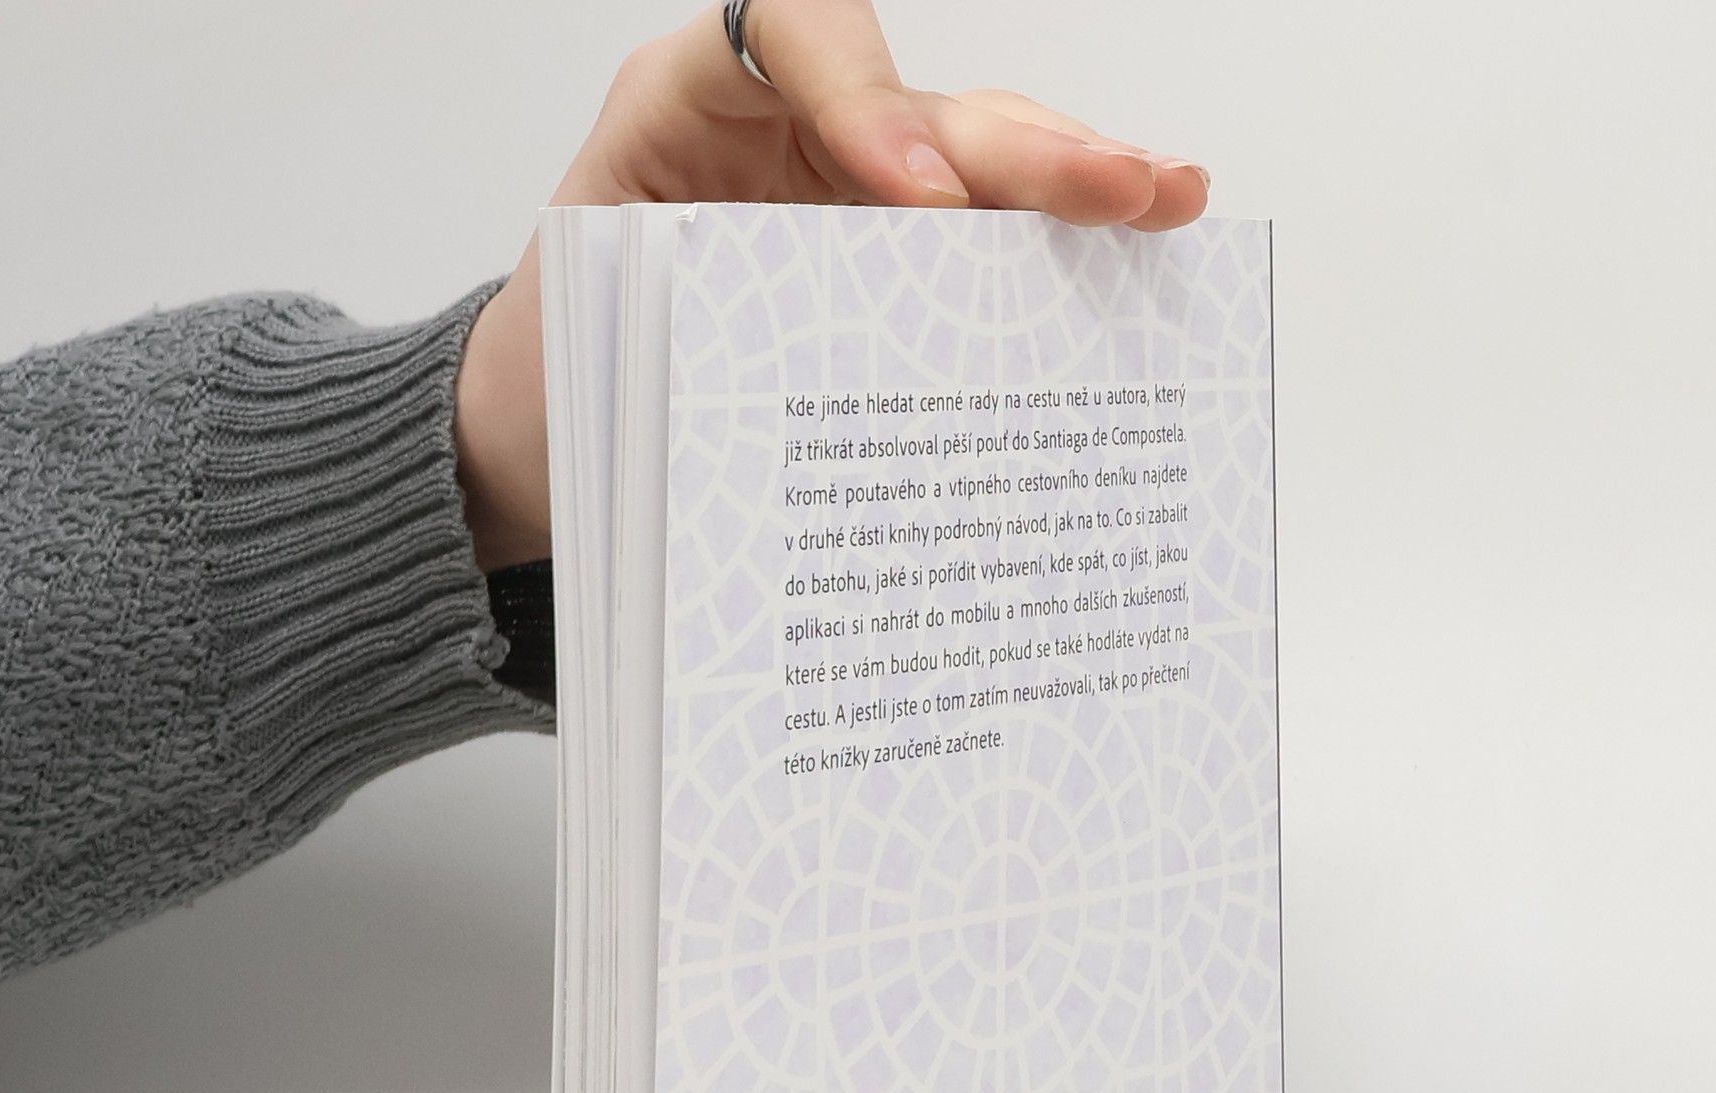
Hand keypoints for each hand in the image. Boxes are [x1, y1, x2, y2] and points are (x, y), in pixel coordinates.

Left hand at [455, 0, 1211, 571]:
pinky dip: (1055, 256)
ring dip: (1076, 181)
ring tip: (1164, 201)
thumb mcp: (591, 333)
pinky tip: (1143, 248)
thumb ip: (690, 314)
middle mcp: (786, 133)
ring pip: (978, 161)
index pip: (781, 34)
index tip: (920, 202)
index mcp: (688, 113)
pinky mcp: (893, 263)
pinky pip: (983, 245)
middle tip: (1115, 191)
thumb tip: (818, 396)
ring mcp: (851, 193)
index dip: (864, 99)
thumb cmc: (564, 374)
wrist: (551, 431)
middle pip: (923, 105)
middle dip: (1023, 149)